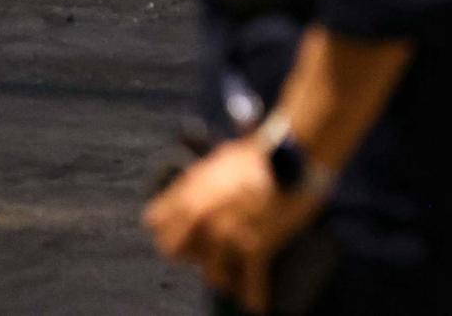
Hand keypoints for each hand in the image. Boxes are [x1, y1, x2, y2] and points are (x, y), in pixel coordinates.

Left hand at [142, 133, 324, 312]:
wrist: (296, 151)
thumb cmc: (261, 152)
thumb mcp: (218, 158)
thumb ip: (199, 180)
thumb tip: (192, 191)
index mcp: (190, 193)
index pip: (155, 222)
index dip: (167, 228)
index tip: (179, 232)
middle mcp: (202, 218)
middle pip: (176, 252)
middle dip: (189, 253)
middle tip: (205, 253)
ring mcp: (228, 235)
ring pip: (212, 273)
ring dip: (223, 276)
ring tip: (233, 277)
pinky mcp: (256, 247)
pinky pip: (251, 282)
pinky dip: (255, 296)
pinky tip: (257, 306)